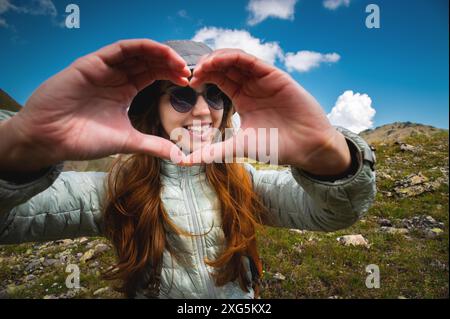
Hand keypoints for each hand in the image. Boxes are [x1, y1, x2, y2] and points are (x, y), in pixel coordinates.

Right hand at [5, 39, 189, 171]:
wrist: (50, 139)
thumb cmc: (83, 139)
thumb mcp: (127, 141)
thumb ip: (153, 145)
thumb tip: (179, 156)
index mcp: (124, 90)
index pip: (152, 74)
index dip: (171, 74)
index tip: (189, 82)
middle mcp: (115, 76)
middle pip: (148, 61)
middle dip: (170, 63)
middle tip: (188, 71)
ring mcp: (103, 68)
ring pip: (136, 51)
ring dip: (159, 53)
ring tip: (178, 62)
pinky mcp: (91, 63)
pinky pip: (119, 49)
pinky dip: (141, 47)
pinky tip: (158, 53)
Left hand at [186, 49, 350, 175]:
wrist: (306, 147)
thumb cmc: (276, 147)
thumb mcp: (237, 147)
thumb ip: (211, 152)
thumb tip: (183, 163)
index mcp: (242, 99)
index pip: (218, 79)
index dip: (202, 77)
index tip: (188, 84)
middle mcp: (251, 86)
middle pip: (224, 66)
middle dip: (206, 66)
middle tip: (190, 73)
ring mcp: (263, 79)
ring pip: (236, 59)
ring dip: (217, 58)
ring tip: (202, 66)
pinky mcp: (274, 76)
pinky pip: (251, 61)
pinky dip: (233, 57)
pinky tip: (218, 61)